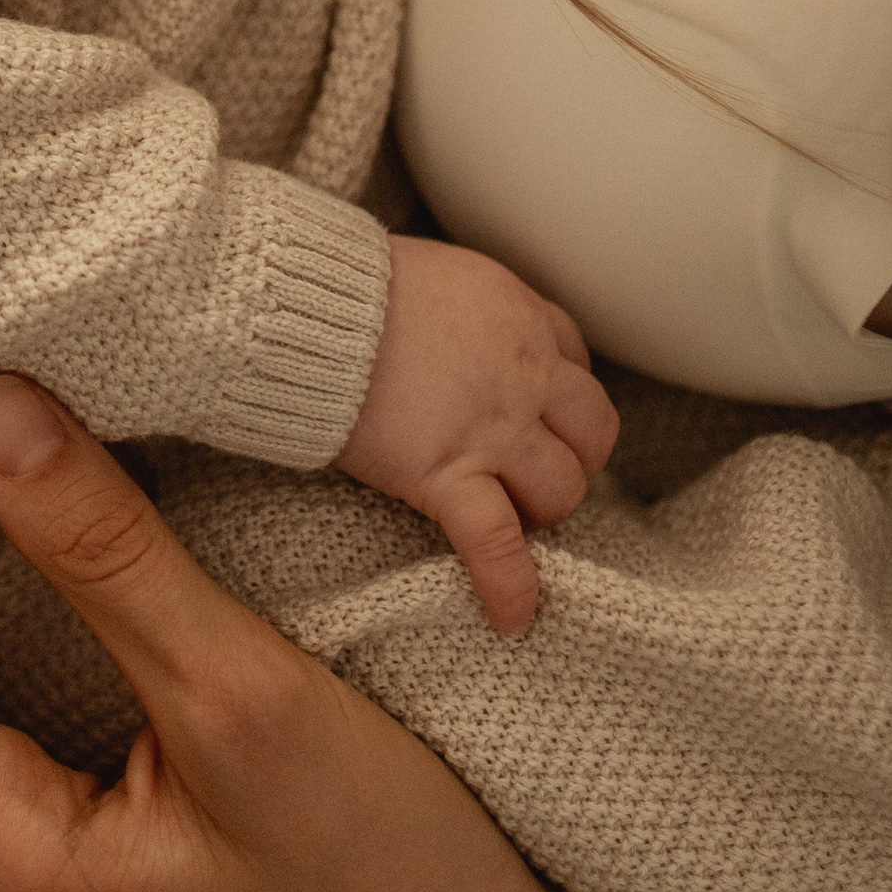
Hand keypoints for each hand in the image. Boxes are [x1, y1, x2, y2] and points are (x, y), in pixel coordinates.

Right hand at [337, 239, 617, 634]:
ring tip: (512, 521)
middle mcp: (521, 369)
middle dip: (571, 455)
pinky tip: (512, 618)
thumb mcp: (425, 273)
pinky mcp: (445, 475)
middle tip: (531, 470)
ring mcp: (491, 427)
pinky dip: (511, 586)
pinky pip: (497, 543)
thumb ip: (460, 307)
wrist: (301, 309)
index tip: (537, 409)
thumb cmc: (340, 285)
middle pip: (591, 428)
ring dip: (544, 510)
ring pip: (561, 489)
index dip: (558, 392)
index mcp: (513, 311)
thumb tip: (449, 333)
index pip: (573, 357)